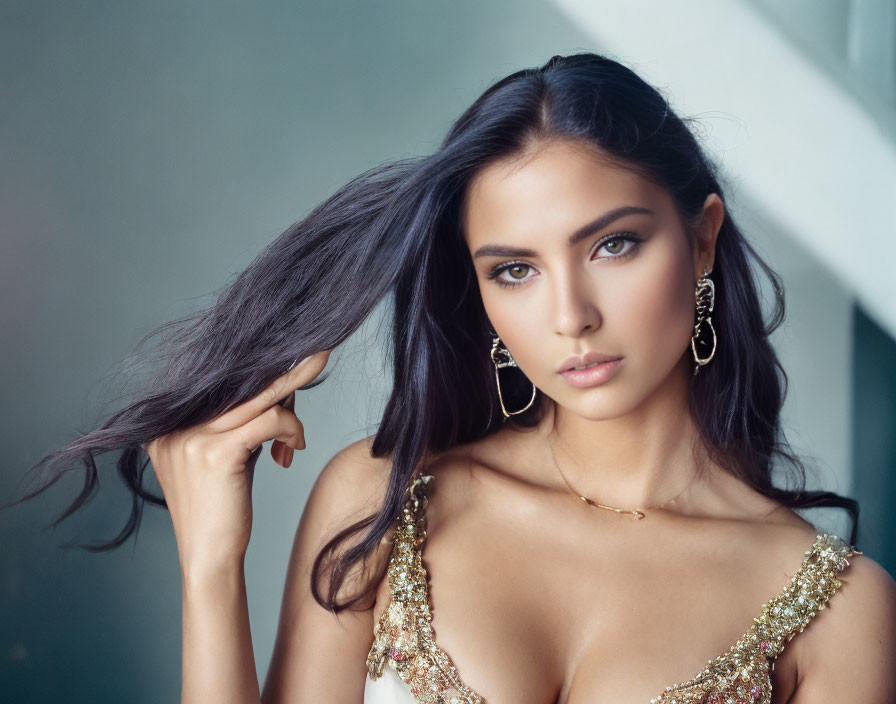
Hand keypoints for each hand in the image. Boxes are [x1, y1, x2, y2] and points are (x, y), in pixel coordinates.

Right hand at [144, 349, 331, 572]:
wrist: (210, 559)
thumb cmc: (221, 510)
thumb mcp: (223, 458)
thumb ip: (238, 423)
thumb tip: (280, 388)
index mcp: (165, 426)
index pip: (221, 387)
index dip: (261, 380)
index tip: (295, 364)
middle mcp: (171, 426)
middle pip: (240, 387)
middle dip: (285, 379)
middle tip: (318, 358)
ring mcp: (190, 436)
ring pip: (259, 398)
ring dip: (292, 408)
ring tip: (298, 432)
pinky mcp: (216, 450)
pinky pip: (270, 420)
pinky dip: (291, 430)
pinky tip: (291, 451)